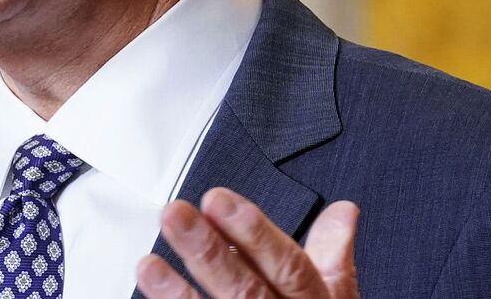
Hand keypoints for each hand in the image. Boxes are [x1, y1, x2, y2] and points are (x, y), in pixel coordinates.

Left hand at [138, 187, 358, 298]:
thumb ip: (333, 259)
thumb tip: (341, 213)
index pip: (289, 268)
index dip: (254, 234)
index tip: (218, 200)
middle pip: (246, 291)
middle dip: (209, 252)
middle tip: (174, 215)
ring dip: (179, 295)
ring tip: (149, 265)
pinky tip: (153, 294)